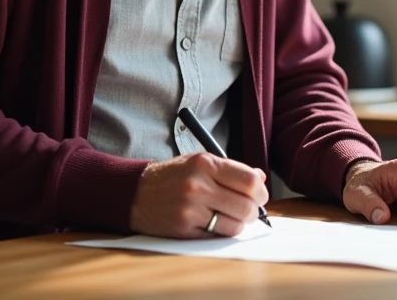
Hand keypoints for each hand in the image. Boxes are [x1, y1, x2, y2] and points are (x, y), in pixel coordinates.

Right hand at [130, 152, 268, 237]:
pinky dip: (222, 231)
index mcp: (205, 163)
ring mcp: (190, 209)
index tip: (260, 195)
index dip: (261, 191)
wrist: (135, 192)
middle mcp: (198, 185)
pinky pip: (217, 235)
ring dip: (239, 224)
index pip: (249, 180)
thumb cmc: (172, 176)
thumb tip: (260, 179)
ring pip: (235, 224)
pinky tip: (215, 223)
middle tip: (250, 210)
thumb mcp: (199, 161)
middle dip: (254, 211)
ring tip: (231, 217)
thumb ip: (230, 169)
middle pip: (246, 205)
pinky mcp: (184, 228)